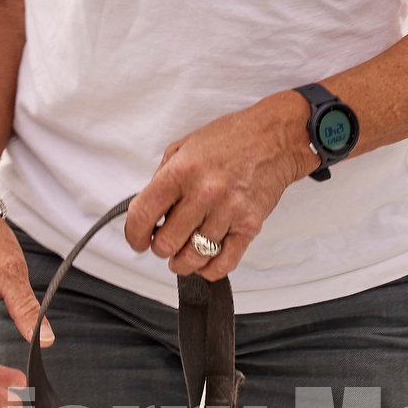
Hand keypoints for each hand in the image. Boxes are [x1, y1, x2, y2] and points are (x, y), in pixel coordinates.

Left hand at [125, 91, 315, 279]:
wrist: (273, 137)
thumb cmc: (231, 138)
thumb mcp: (184, 146)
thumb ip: (163, 178)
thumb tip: (149, 210)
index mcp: (181, 171)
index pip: (143, 215)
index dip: (134, 235)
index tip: (138, 240)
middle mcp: (203, 193)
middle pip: (166, 244)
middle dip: (160, 248)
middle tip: (164, 242)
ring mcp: (228, 211)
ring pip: (193, 258)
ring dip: (182, 261)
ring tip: (183, 253)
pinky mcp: (249, 226)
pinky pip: (223, 263)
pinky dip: (209, 269)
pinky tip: (205, 260)